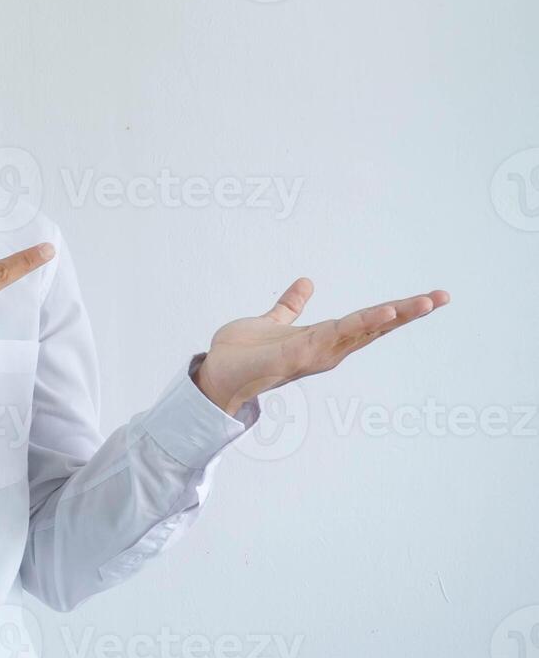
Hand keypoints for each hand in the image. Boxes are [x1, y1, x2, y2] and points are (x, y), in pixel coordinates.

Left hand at [193, 277, 450, 414]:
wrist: (215, 375)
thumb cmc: (243, 354)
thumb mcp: (272, 322)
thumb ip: (290, 306)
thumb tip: (306, 282)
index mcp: (324, 338)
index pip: (368, 321)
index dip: (398, 309)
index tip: (431, 297)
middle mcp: (326, 348)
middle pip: (375, 326)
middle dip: (408, 312)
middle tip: (442, 297)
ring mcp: (313, 353)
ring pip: (359, 330)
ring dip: (389, 316)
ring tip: (419, 303)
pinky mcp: (295, 355)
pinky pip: (330, 336)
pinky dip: (355, 326)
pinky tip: (378, 314)